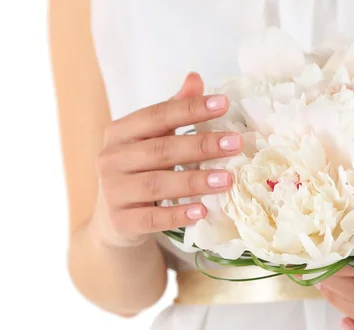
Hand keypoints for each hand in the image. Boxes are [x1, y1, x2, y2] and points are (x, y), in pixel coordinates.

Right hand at [90, 72, 242, 247]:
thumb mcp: (151, 140)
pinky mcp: (121, 221)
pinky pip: (152, 218)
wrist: (114, 220)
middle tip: (235, 143)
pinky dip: (177, 214)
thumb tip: (195, 78)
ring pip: (158, 184)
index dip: (190, 109)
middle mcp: (111, 159)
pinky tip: (201, 211)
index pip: (157, 116)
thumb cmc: (139, 173)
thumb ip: (172, 113)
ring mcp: (113, 192)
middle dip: (201, 146)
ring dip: (195, 181)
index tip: (224, 104)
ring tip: (227, 179)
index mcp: (119, 133)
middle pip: (161, 149)